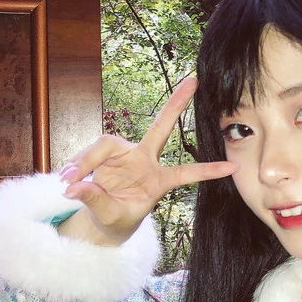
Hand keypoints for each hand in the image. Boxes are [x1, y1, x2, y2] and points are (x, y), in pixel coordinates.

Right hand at [58, 76, 237, 245]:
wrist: (102, 220)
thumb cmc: (117, 220)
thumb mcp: (111, 218)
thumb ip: (96, 201)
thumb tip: (76, 186)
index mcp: (159, 181)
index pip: (186, 173)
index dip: (208, 171)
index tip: (234, 166)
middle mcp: (145, 161)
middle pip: (161, 127)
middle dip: (176, 104)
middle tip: (193, 81)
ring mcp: (126, 154)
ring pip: (105, 143)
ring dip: (85, 161)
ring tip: (68, 181)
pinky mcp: (107, 153)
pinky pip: (89, 153)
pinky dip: (76, 165)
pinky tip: (66, 179)